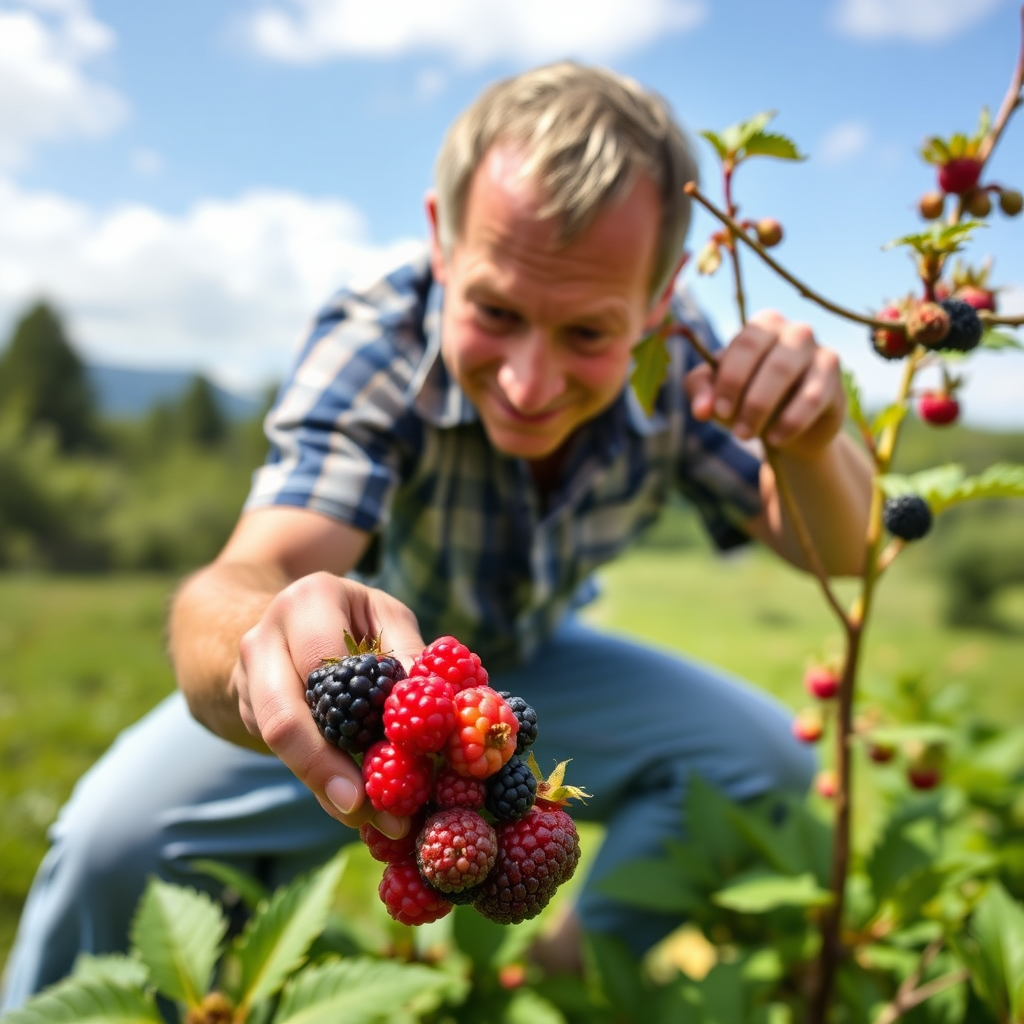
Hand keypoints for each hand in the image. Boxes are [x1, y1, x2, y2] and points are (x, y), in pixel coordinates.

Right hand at [231, 571, 423, 837]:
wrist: (288, 619)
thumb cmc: (355, 618)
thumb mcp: (386, 618)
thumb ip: (408, 655)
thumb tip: (442, 704)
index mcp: (308, 603)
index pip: (324, 669)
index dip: (352, 722)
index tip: (383, 769)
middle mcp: (265, 638)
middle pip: (283, 719)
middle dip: (324, 773)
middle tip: (367, 813)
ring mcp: (247, 678)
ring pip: (279, 746)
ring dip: (325, 789)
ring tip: (371, 820)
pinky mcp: (245, 711)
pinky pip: (283, 754)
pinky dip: (321, 782)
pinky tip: (356, 805)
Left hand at [686, 310, 845, 458]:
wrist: (787, 427)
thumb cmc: (747, 398)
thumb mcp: (717, 393)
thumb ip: (701, 392)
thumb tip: (701, 410)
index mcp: (763, 325)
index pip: (743, 344)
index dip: (729, 379)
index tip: (717, 411)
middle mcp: (795, 332)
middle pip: (769, 359)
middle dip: (747, 398)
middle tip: (735, 430)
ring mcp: (819, 353)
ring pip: (787, 374)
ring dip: (762, 409)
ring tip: (746, 435)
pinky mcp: (834, 381)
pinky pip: (812, 398)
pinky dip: (790, 422)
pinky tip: (775, 439)